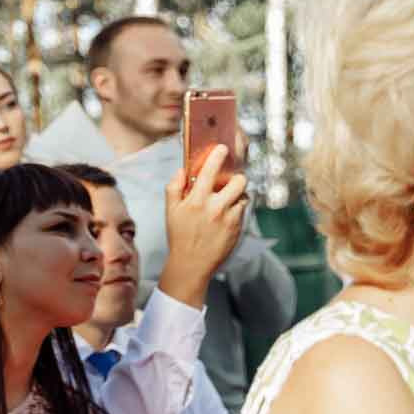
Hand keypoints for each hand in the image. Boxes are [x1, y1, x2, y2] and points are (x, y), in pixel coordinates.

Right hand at [156, 145, 249, 306]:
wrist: (191, 264)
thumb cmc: (179, 236)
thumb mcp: (170, 211)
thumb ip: (174, 187)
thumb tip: (182, 170)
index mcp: (196, 201)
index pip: (209, 172)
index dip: (217, 157)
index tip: (222, 149)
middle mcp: (214, 208)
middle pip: (238, 181)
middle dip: (235, 178)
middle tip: (228, 182)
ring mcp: (228, 218)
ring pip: (243, 195)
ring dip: (237, 194)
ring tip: (227, 200)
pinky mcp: (237, 228)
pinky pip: (243, 210)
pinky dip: (237, 208)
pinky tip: (226, 215)